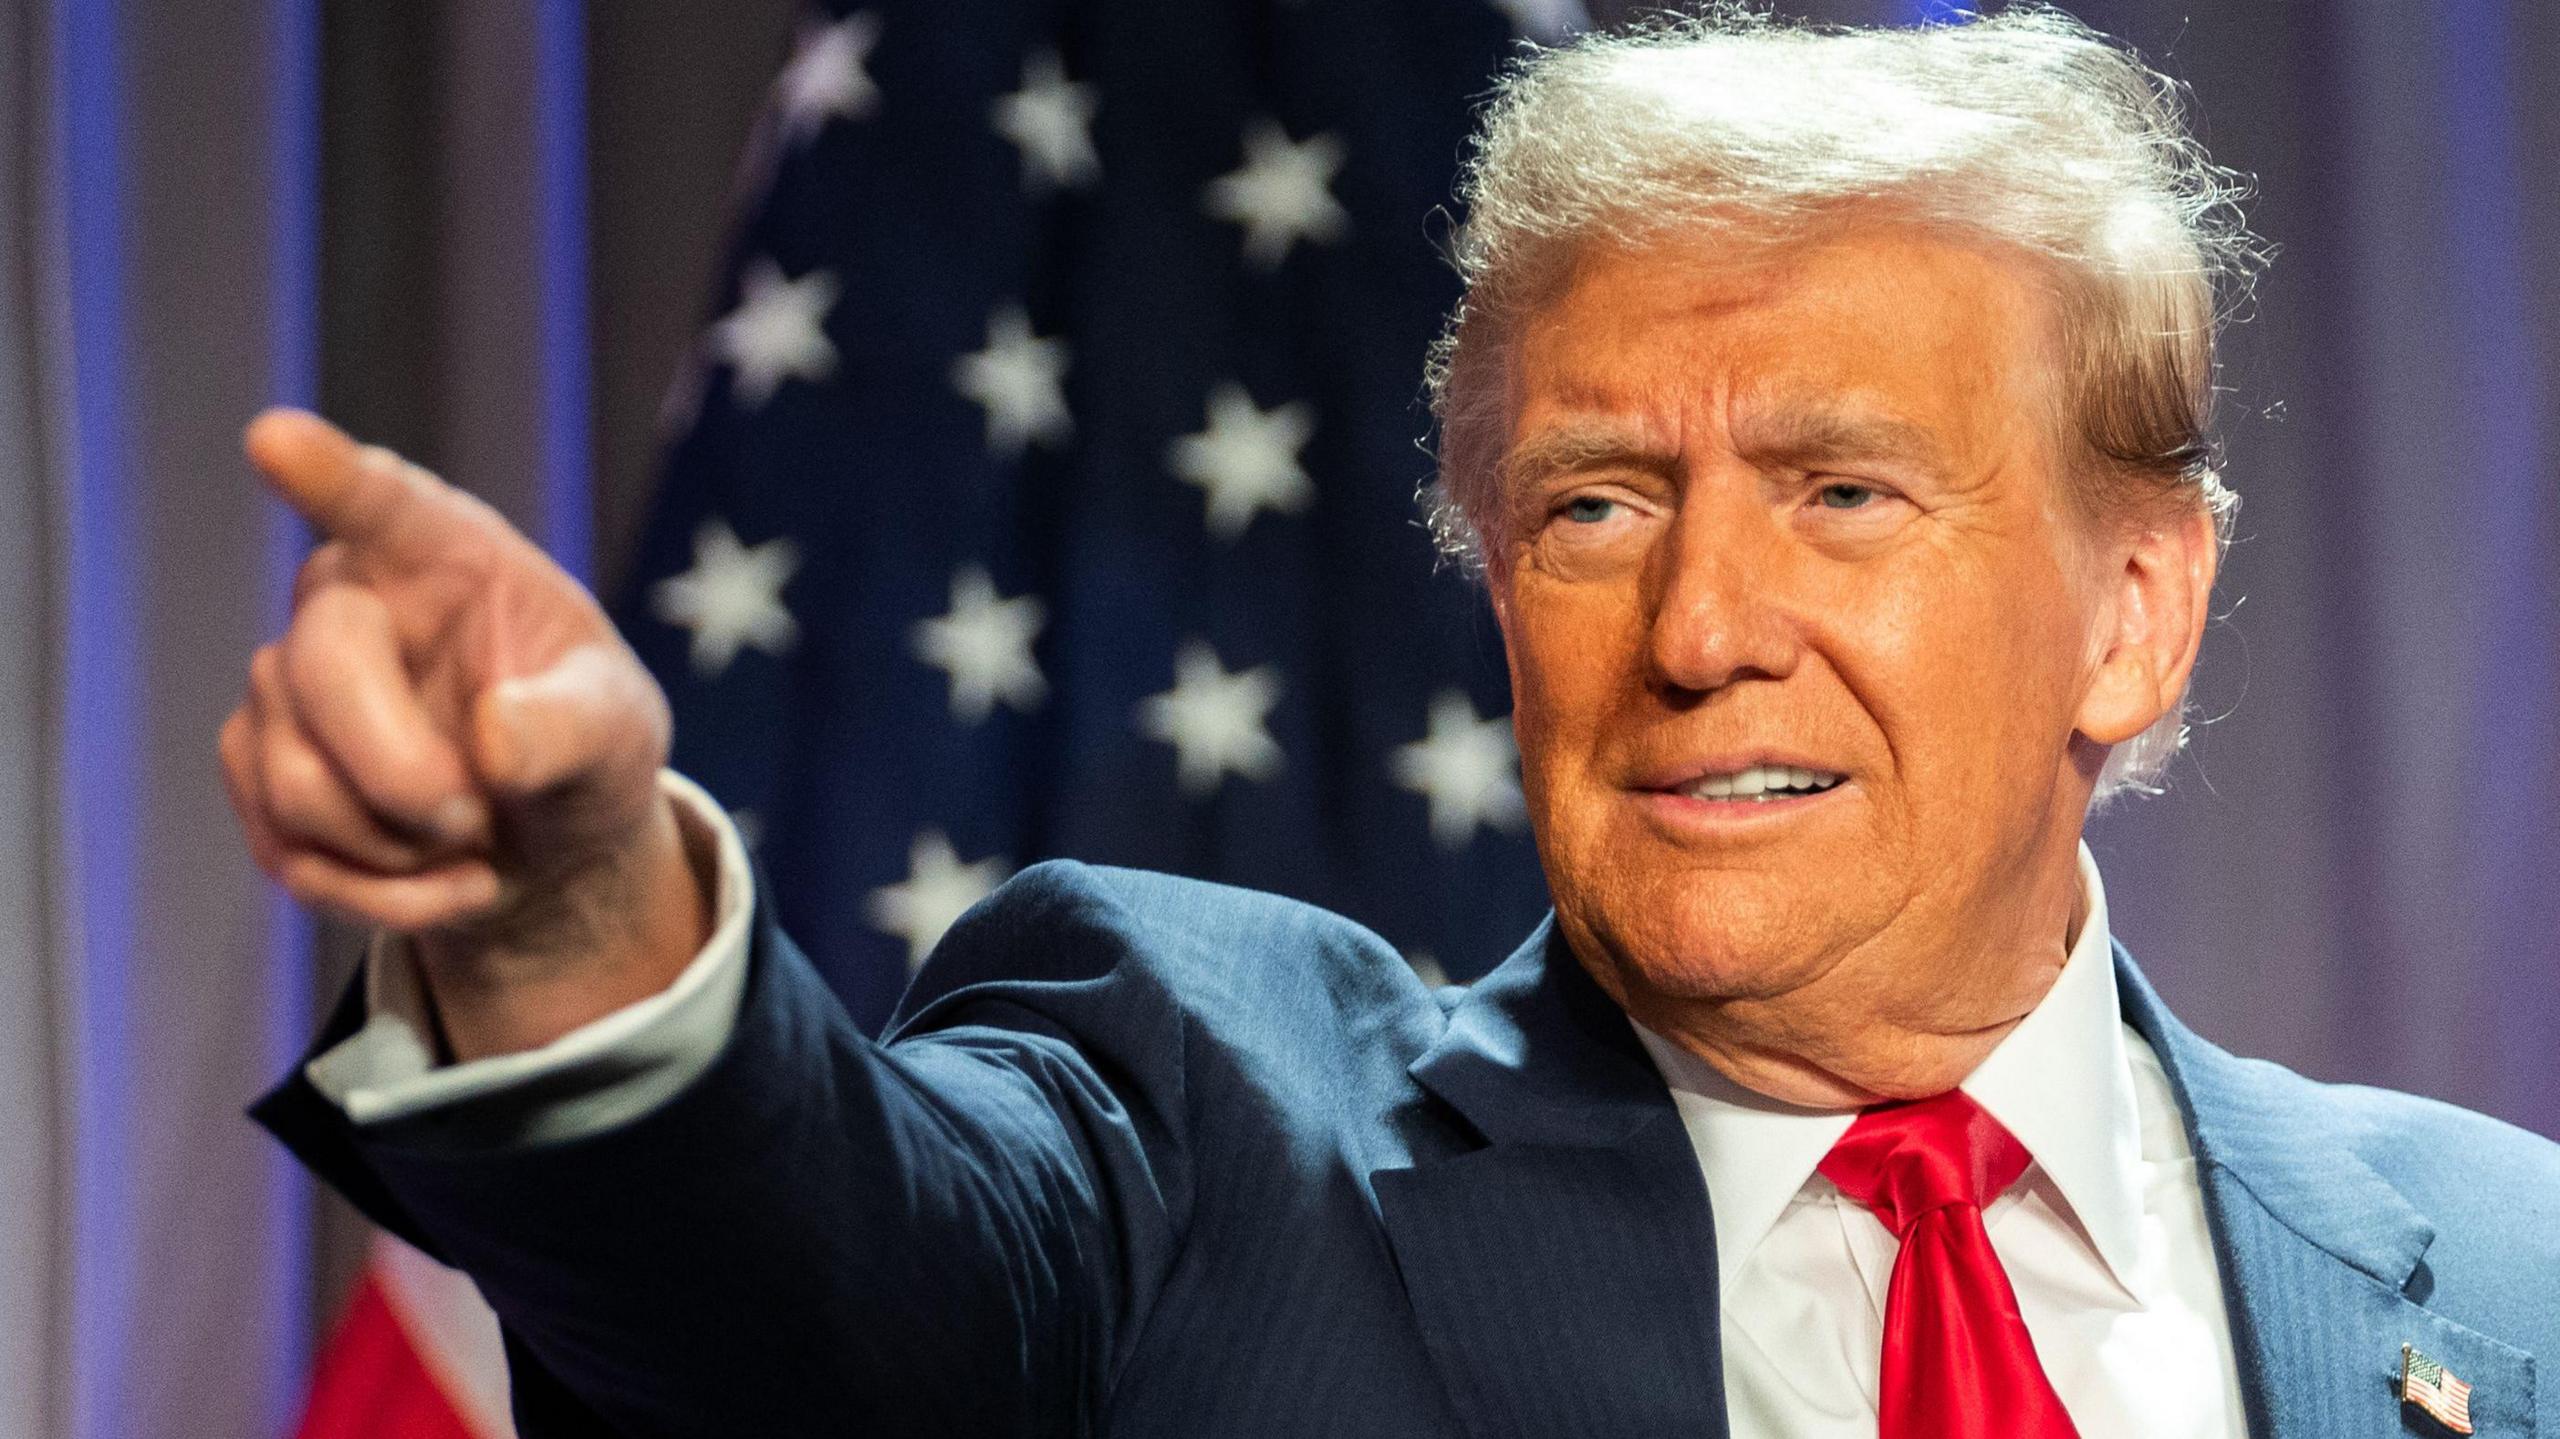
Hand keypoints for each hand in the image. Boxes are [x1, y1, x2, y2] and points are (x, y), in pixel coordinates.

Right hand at [220, 409, 706, 1056]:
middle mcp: (348, 600)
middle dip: (405, 777)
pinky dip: (380, 895)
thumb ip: (572, 727)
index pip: (379, 502)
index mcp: (445, 555)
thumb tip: (494, 740)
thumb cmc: (584, 747)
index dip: (328, 474)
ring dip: (401, 850)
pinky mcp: (257, 766)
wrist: (543, 838)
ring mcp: (286, 683)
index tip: (276, 438)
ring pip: (296, 782)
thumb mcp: (618, 733)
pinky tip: (443, 881)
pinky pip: (289, 851)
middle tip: (478, 816)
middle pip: (318, 673)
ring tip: (474, 841)